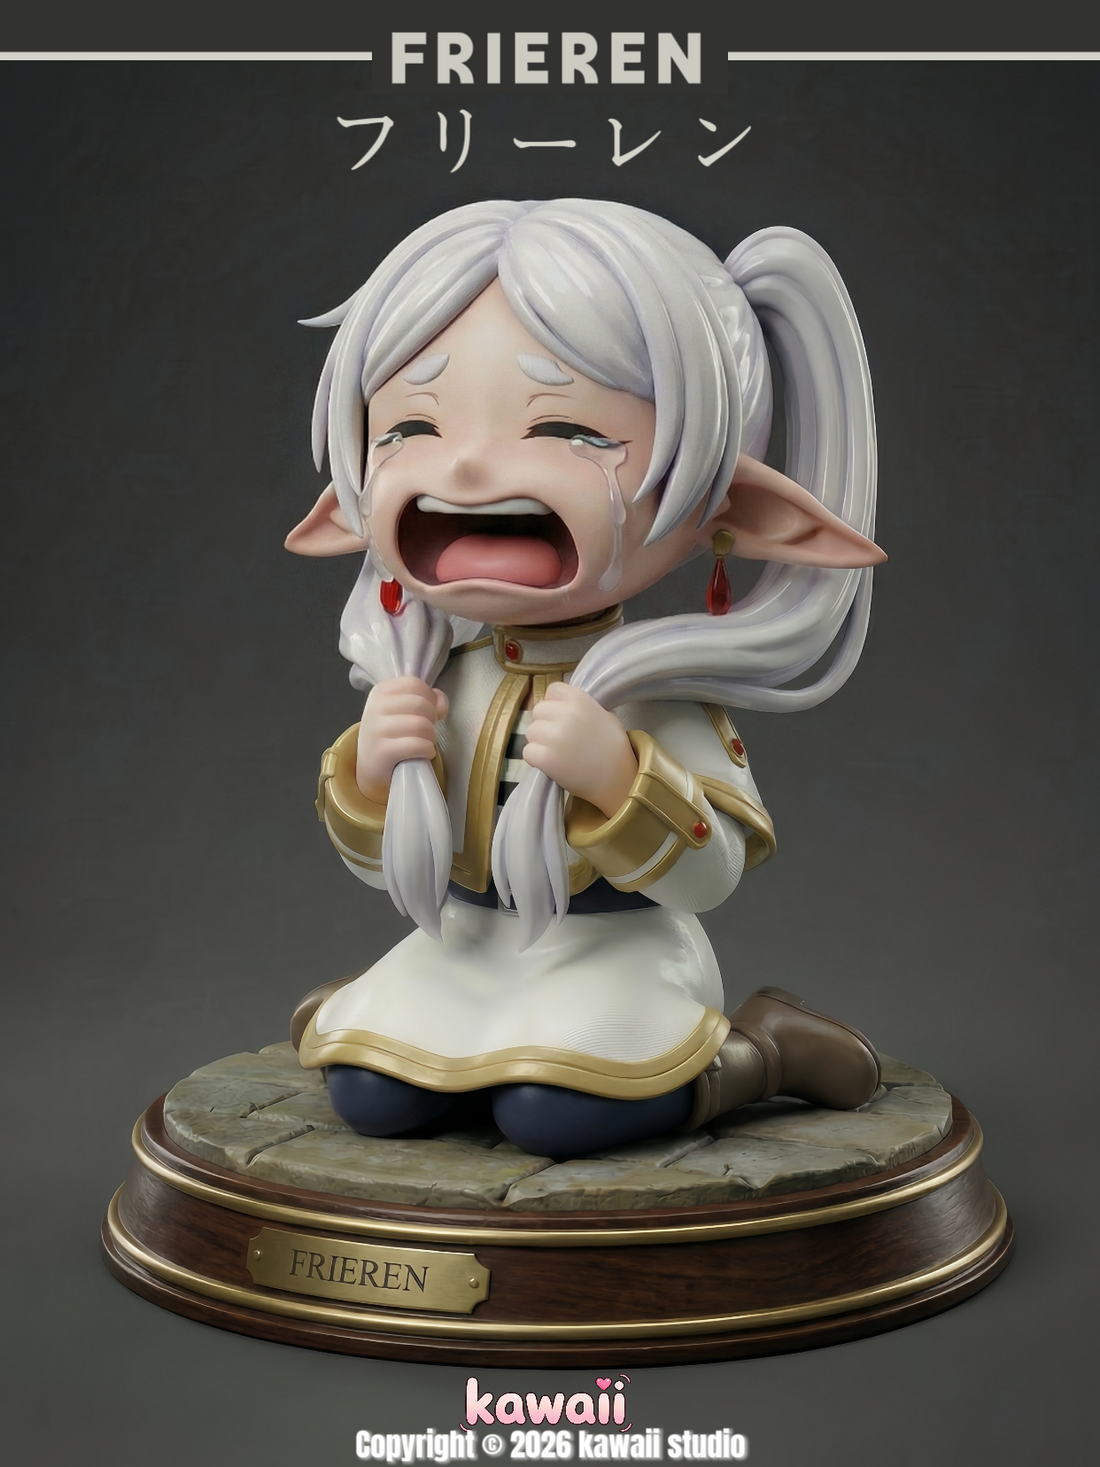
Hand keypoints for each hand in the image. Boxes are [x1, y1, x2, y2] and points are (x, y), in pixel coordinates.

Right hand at [356, 677, 447, 803]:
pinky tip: (423, 754)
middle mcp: (376, 707)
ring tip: (424, 743)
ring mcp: (377, 729)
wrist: (370, 767)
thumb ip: (423, 699)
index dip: (431, 698)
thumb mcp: (400, 711)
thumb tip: (441, 702)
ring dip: (431, 737)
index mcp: (380, 692)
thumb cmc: (389, 736)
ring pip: (421, 724)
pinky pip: (418, 745)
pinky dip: (428, 750)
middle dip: (432, 719)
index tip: (429, 712)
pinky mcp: (383, 751)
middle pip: (420, 704)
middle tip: (426, 731)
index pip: (415, 684)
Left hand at [522, 682, 636, 817]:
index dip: (555, 703)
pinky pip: (528, 751)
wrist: (617, 779)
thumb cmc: (613, 747)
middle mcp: (565, 714)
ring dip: (539, 741)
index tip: (561, 716)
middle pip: (538, 711)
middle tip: (558, 738)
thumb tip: (562, 704)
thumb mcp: (605, 715)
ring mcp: (554, 736)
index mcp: (580, 700)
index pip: (553, 690)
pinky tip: (551, 763)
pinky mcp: (545, 758)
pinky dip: (536, 758)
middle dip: (545, 723)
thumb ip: (582, 705)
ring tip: (555, 752)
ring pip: (530, 731)